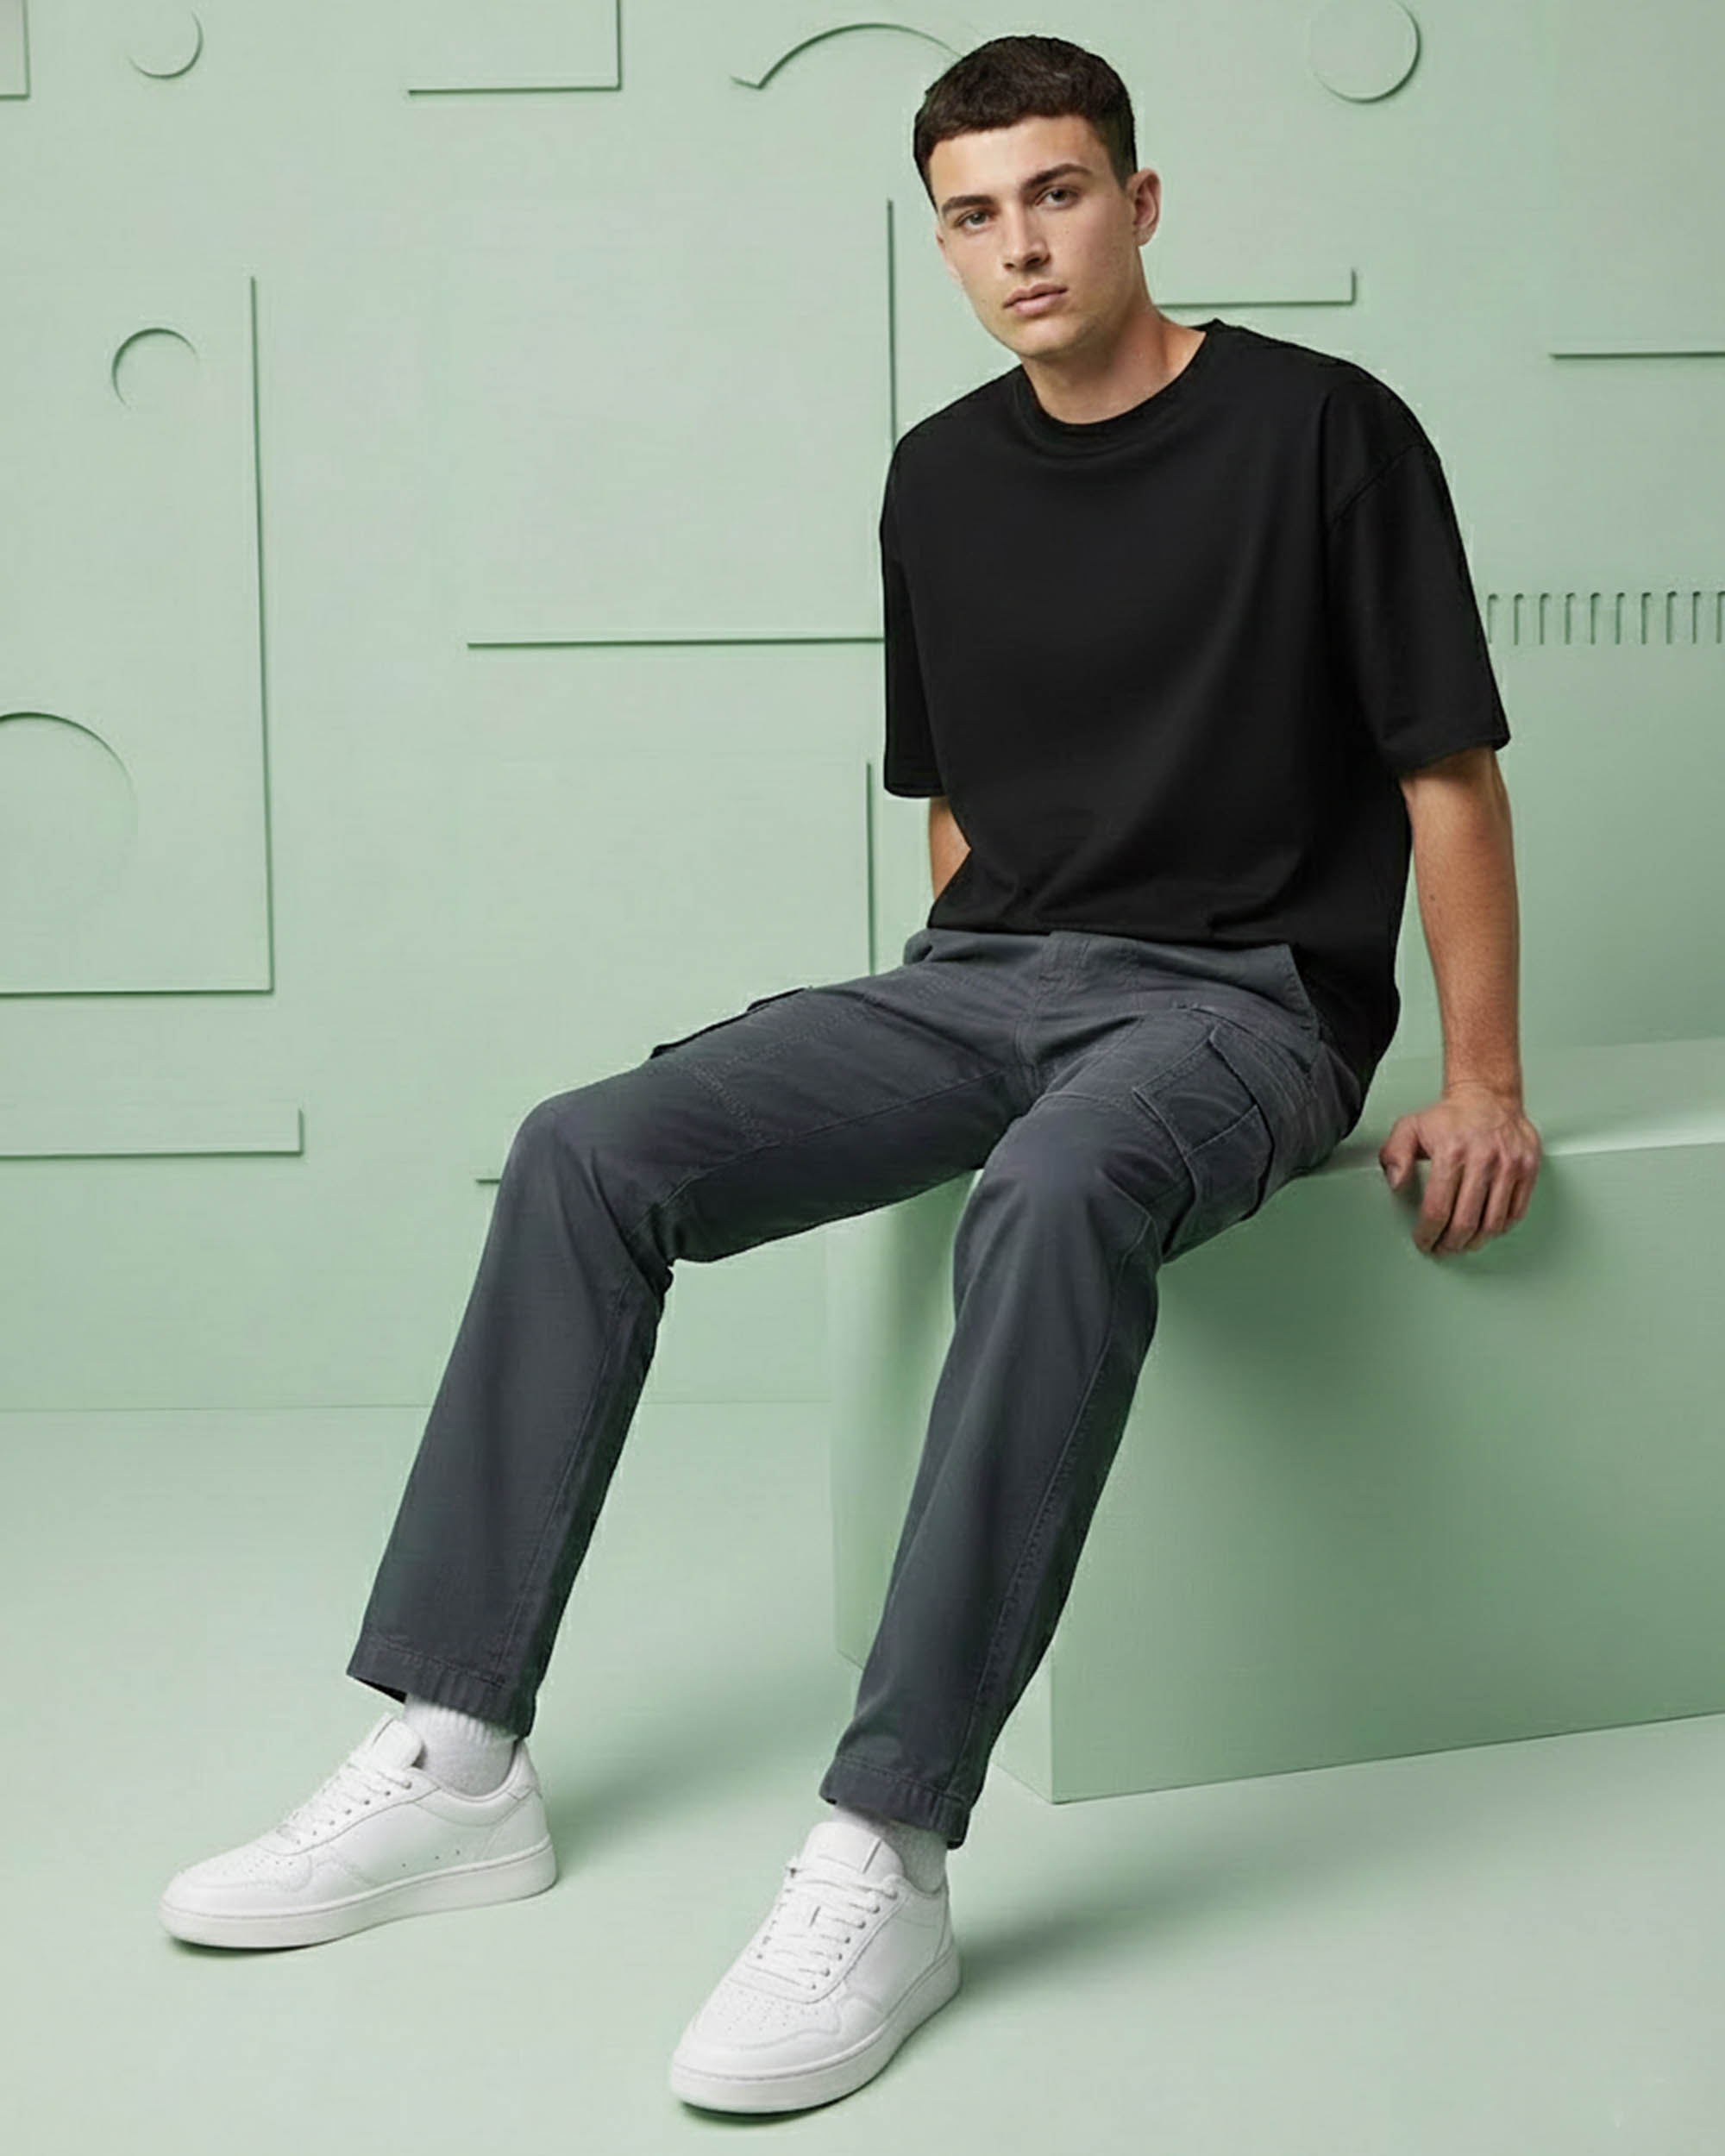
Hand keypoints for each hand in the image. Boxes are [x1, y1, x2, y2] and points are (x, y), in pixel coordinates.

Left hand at [1379, 1083, 1542, 1254]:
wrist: (1488, 1095)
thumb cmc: (1450, 1117)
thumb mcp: (1410, 1128)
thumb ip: (1394, 1155)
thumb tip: (1396, 1183)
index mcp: (1452, 1152)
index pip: (1438, 1208)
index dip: (1428, 1233)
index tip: (1424, 1240)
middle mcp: (1484, 1159)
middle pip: (1466, 1221)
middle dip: (1450, 1243)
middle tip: (1442, 1249)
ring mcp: (1509, 1165)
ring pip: (1493, 1222)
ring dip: (1475, 1242)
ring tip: (1463, 1244)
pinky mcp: (1528, 1168)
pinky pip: (1516, 1211)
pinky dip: (1500, 1228)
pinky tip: (1486, 1230)